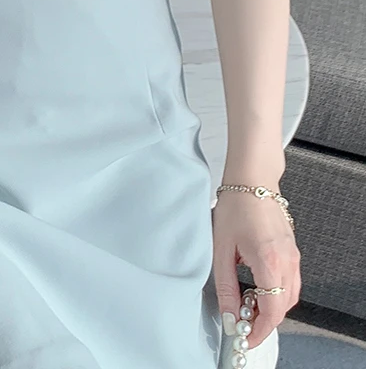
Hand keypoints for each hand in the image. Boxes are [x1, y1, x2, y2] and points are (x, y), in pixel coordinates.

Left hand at [212, 186, 300, 350]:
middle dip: (264, 321)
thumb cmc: (235, 206)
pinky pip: (290, 282)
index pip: (273, 311)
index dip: (260, 330)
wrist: (252, 179)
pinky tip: (256, 286)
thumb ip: (226, 286)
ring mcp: (293, 256)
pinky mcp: (293, 250)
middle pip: (283, 307)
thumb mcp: (222, 248)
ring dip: (271, 307)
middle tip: (242, 322)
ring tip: (246, 303)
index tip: (246, 338)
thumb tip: (231, 314)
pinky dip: (277, 292)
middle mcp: (288, 261)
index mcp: (270, 262)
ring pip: (289, 296)